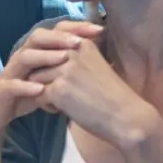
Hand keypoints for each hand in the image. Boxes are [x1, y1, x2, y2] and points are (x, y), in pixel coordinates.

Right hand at [0, 21, 98, 139]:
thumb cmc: (23, 96)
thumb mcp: (48, 81)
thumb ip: (64, 70)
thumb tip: (97, 59)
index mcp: (34, 53)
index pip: (54, 33)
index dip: (74, 29)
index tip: (98, 30)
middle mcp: (21, 59)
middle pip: (37, 38)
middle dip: (59, 38)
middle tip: (80, 41)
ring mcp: (10, 74)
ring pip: (24, 57)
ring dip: (44, 57)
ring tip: (63, 59)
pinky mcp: (0, 92)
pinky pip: (11, 86)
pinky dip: (25, 87)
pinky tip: (40, 90)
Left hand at [24, 24, 162, 149]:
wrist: (127, 117)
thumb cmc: (113, 96)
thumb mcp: (95, 66)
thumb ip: (75, 59)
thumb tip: (48, 59)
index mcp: (83, 44)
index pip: (50, 45)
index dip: (51, 63)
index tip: (67, 78)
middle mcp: (72, 52)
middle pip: (39, 62)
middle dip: (45, 77)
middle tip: (64, 92)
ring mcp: (64, 70)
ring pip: (35, 78)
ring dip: (44, 90)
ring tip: (63, 101)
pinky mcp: (59, 90)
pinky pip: (37, 95)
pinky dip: (46, 105)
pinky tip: (62, 110)